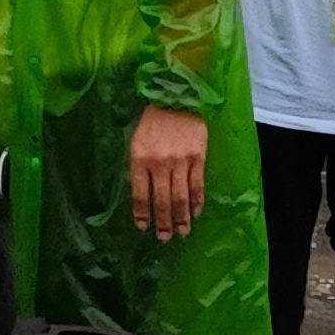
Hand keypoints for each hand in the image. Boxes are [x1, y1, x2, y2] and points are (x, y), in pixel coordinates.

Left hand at [128, 104, 208, 239]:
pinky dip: (197, 201)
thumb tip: (144, 195)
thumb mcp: (136, 142)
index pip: (139, 194)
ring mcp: (180, 161)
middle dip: (163, 223)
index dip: (142, 214)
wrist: (176, 97)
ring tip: (182, 232)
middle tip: (164, 238)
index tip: (143, 228)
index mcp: (139, 159)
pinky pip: (197, 185)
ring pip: (180, 197)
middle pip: (161, 201)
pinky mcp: (197, 157)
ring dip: (181, 218)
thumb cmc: (153, 121)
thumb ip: (139, 168)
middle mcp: (159, 163)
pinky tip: (196, 212)